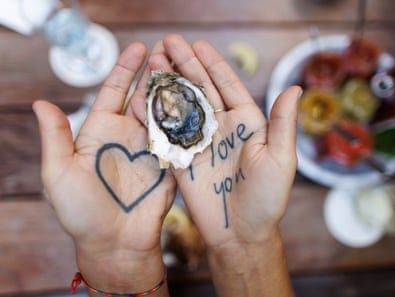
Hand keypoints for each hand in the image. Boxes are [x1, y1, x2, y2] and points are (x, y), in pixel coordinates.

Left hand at [33, 43, 174, 294]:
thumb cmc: (81, 211)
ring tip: (184, 66)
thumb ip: (55, 138)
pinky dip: (187, 117)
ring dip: (173, 89)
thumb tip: (40, 103)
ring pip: (164, 110)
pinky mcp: (170, 163)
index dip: (125, 69)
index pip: (115, 92)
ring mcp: (151, 148)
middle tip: (168, 50)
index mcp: (101, 131)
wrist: (115, 242)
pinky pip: (180, 136)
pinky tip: (197, 99)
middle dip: (155, 72)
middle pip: (143, 95)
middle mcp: (128, 134)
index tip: (138, 48)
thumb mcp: (59, 173)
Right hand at [131, 34, 298, 295]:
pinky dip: (154, 114)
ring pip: (181, 105)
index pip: (227, 85)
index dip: (213, 64)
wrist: (240, 233)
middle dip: (185, 65)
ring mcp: (200, 142)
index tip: (198, 45)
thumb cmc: (267, 200)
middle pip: (201, 89)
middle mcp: (221, 127)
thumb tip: (295, 88)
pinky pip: (166, 132)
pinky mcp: (181, 159)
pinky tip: (142, 95)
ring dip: (168, 83)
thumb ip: (282, 123)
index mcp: (246, 123)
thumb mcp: (280, 160)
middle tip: (168, 41)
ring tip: (153, 60)